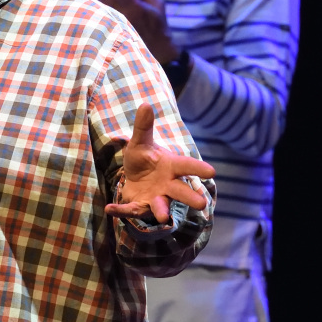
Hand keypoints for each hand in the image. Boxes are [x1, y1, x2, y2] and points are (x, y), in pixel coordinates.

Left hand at [93, 0, 177, 64]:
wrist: (154, 54)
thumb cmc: (158, 29)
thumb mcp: (157, 4)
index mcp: (131, 8)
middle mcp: (116, 16)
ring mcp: (107, 25)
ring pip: (98, 3)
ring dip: (105, 0)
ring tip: (116, 6)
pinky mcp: (103, 33)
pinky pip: (96, 15)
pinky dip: (102, 12)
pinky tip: (112, 16)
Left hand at [106, 104, 215, 222]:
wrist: (135, 176)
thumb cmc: (144, 158)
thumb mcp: (141, 142)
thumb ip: (143, 126)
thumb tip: (145, 104)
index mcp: (172, 166)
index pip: (187, 166)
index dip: (199, 169)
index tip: (212, 172)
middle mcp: (168, 184)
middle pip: (181, 191)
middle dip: (190, 197)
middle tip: (201, 204)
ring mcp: (156, 197)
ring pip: (162, 205)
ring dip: (162, 210)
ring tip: (164, 217)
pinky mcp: (140, 206)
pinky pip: (132, 210)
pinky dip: (121, 210)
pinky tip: (109, 209)